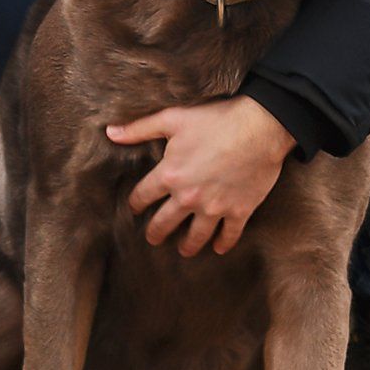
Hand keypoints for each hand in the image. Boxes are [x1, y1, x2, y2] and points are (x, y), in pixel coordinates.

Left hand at [105, 96, 295, 256]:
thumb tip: (110, 132)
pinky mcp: (239, 210)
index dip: (136, 203)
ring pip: (196, 235)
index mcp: (170, 175)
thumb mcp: (173, 119)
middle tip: (153, 239)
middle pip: (165, 222)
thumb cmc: (215, 120)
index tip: (135, 208)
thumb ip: (139, 128)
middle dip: (156, 232)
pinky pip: (229, 234)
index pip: (143, 196)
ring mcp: (214, 207)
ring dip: (187, 246)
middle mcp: (188, 197)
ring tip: (183, 251)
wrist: (259, 128)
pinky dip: (224, 244)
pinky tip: (218, 248)